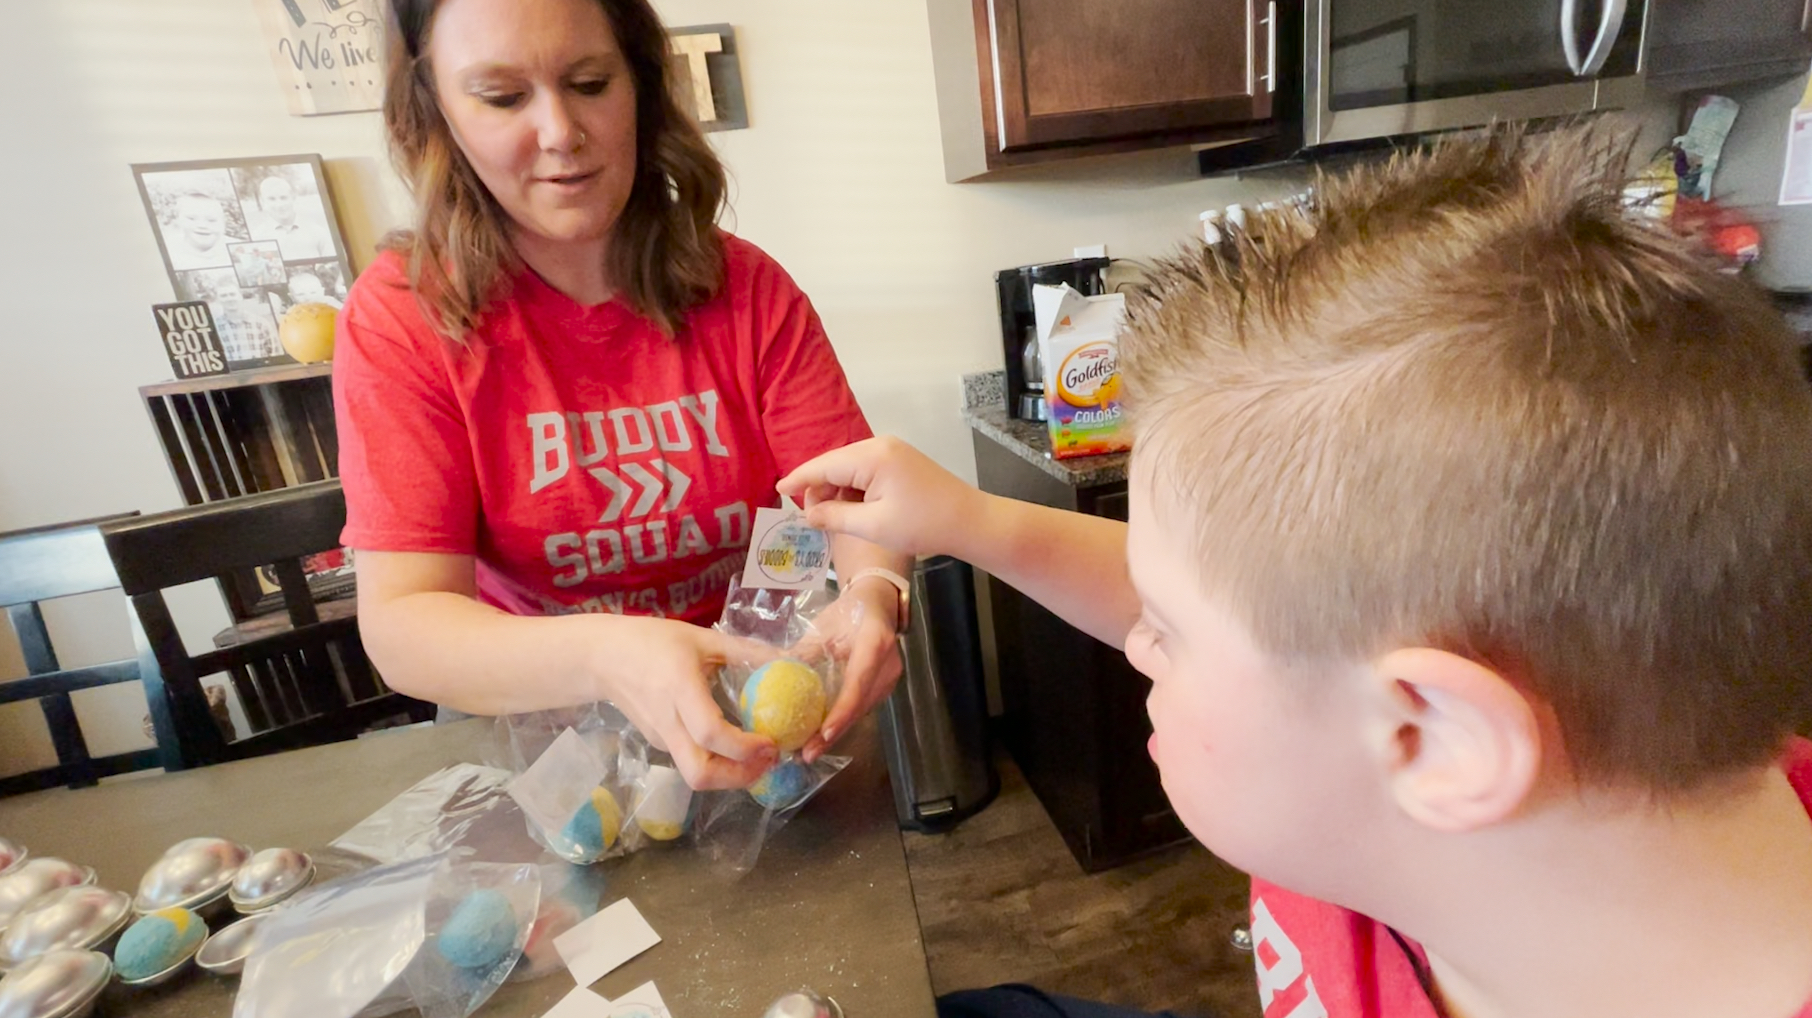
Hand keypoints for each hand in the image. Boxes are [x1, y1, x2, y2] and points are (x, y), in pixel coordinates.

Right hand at [591, 616, 779, 789]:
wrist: (602, 658)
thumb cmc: (653, 641)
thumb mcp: (701, 638)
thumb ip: (745, 650)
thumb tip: (789, 659)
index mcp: (679, 690)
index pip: (710, 734)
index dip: (744, 747)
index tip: (771, 742)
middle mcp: (668, 722)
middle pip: (700, 773)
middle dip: (740, 777)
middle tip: (769, 761)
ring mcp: (661, 738)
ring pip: (695, 775)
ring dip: (731, 776)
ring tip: (759, 758)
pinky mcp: (659, 743)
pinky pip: (691, 763)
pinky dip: (719, 764)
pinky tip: (737, 747)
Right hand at [777, 437, 984, 558]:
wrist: (970, 521)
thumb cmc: (923, 525)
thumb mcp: (873, 526)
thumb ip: (835, 517)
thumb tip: (807, 514)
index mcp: (872, 456)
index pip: (824, 465)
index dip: (799, 479)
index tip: (777, 491)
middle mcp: (880, 445)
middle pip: (835, 464)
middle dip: (818, 488)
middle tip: (810, 518)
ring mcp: (892, 451)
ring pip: (849, 468)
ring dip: (836, 491)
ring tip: (829, 518)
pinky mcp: (900, 461)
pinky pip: (865, 471)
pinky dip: (853, 489)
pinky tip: (850, 510)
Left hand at [796, 576, 903, 761]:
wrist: (878, 603)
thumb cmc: (848, 610)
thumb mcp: (823, 625)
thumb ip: (803, 651)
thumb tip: (773, 676)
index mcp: (874, 643)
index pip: (858, 683)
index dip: (842, 711)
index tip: (824, 733)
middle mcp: (888, 665)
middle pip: (860, 705)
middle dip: (834, 732)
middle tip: (807, 753)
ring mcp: (889, 678)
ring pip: (862, 711)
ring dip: (837, 731)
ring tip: (809, 750)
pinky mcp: (884, 686)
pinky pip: (862, 707)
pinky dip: (842, 720)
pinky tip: (822, 734)